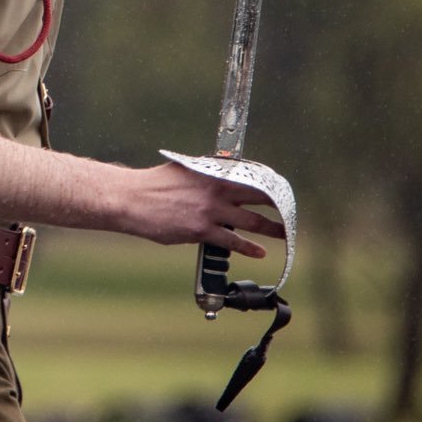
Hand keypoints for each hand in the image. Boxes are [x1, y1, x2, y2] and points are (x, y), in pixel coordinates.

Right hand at [120, 162, 285, 259]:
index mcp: (212, 172)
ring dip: (272, 228)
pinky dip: (249, 247)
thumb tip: (223, 178)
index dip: (269, 184)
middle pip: (258, 197)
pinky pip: (232, 241)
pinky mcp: (201, 230)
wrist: (131, 199)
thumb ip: (206, 176)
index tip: (280, 191)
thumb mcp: (183, 171)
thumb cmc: (154, 185)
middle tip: (290, 212)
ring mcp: (210, 210)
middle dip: (278, 206)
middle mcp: (215, 189)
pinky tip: (260, 251)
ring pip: (251, 221)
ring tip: (285, 234)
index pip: (250, 176)